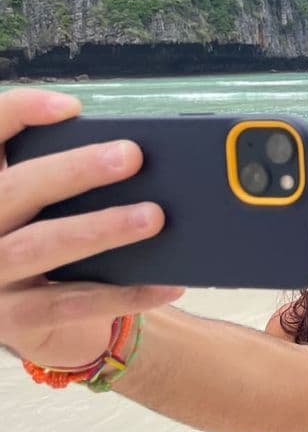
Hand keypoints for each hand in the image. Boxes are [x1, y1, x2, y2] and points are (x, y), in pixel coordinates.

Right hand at [0, 88, 182, 368]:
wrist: (45, 324)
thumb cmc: (54, 243)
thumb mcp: (48, 207)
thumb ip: (66, 180)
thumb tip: (131, 154)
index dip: (19, 114)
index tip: (71, 107)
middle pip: (14, 190)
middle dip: (74, 170)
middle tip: (131, 156)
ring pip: (41, 245)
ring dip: (100, 228)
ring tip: (153, 215)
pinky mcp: (16, 320)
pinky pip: (76, 303)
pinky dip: (126, 292)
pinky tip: (168, 282)